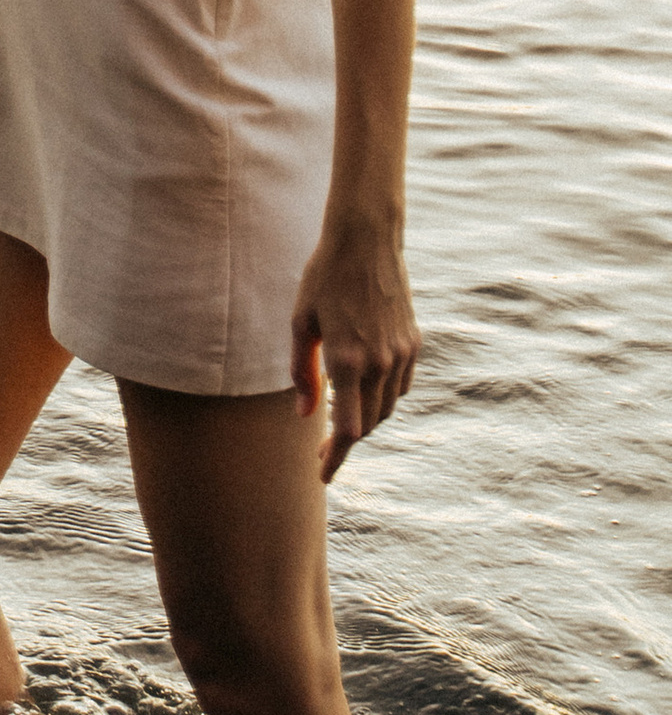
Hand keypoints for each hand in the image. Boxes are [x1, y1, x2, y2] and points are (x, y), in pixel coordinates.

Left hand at [290, 220, 418, 479]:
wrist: (366, 239)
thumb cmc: (324, 276)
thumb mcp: (301, 321)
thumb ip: (302, 371)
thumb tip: (304, 415)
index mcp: (347, 361)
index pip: (346, 430)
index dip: (335, 458)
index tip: (323, 474)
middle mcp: (379, 364)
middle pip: (367, 425)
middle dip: (346, 441)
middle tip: (324, 446)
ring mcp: (400, 355)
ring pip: (386, 409)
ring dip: (366, 420)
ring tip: (342, 416)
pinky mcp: (413, 344)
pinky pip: (401, 387)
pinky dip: (384, 397)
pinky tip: (366, 388)